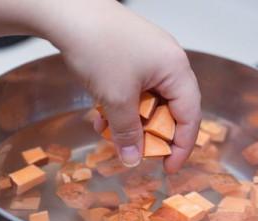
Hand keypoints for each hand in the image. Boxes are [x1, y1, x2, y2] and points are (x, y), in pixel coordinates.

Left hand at [35, 0, 200, 172]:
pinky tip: (99, 114)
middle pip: (169, 109)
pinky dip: (119, 105)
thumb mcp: (116, 98)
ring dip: (129, 121)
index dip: (182, 146)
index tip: (168, 168)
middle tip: (136, 152)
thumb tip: (133, 160)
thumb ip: (127, 133)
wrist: (67, 12)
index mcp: (176, 70)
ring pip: (148, 102)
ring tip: (109, 131)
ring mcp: (149, 58)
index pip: (190, 116)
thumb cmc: (98, 46)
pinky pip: (133, 90)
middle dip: (150, 134)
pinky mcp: (131, 57)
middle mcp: (168, 63)